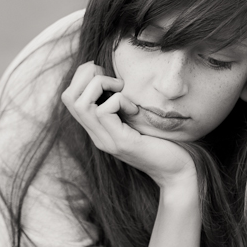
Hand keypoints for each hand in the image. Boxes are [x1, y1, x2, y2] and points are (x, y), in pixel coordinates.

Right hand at [61, 61, 196, 190]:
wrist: (178, 173)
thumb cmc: (163, 142)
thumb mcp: (137, 118)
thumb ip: (124, 104)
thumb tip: (119, 76)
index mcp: (97, 128)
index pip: (69, 97)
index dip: (82, 76)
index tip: (107, 73)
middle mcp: (96, 135)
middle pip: (68, 97)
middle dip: (85, 76)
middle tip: (112, 78)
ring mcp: (106, 140)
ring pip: (81, 104)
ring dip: (100, 85)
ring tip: (121, 88)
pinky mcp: (121, 143)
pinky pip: (104, 112)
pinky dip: (119, 100)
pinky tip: (135, 109)